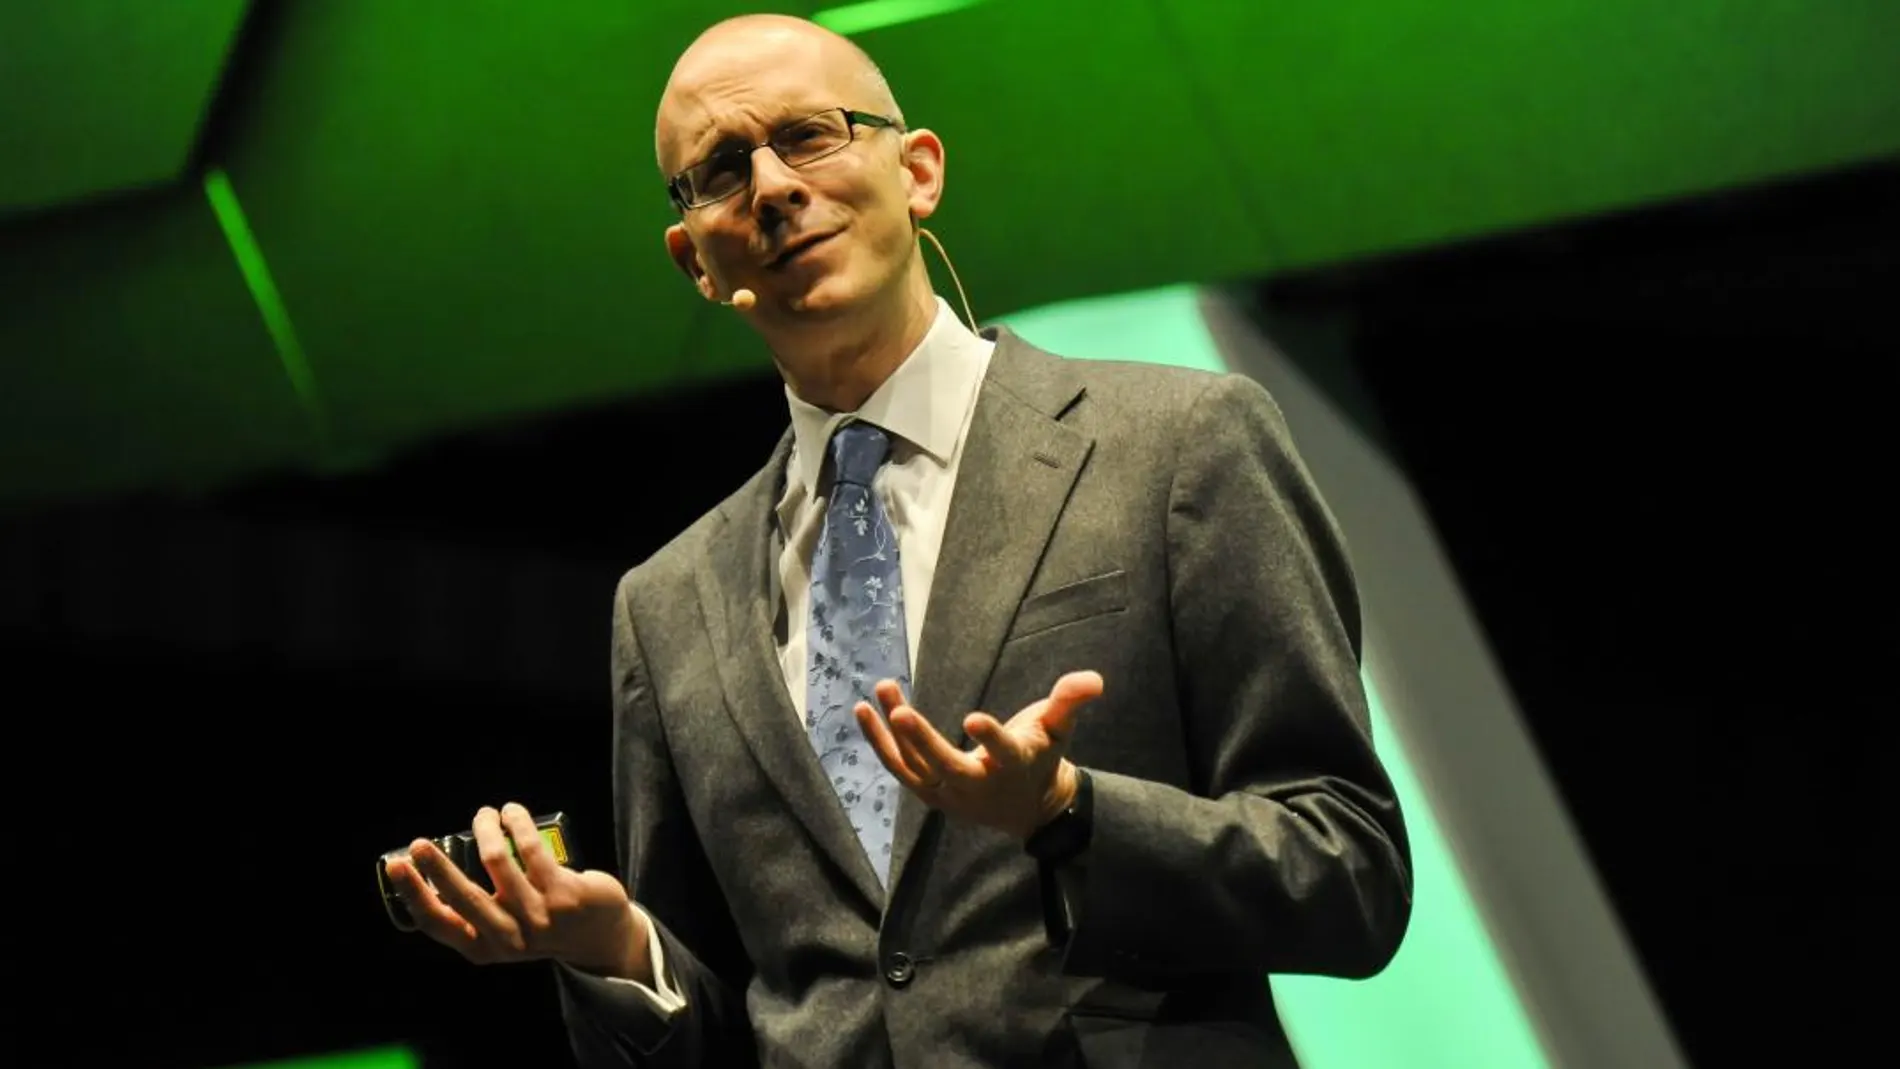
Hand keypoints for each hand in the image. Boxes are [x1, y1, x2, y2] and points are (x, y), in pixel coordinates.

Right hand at [384, 802, 648, 980]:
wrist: (600, 936)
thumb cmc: (539, 925)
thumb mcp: (500, 930)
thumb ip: (470, 913)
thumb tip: (429, 870)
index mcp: (483, 948)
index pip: (438, 923)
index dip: (413, 894)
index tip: (396, 865)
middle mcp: (509, 938)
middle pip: (463, 896)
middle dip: (436, 867)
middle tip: (419, 843)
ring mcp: (539, 918)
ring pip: (497, 862)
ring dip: (485, 829)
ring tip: (485, 813)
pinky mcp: (565, 894)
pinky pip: (531, 849)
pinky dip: (516, 823)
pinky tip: (511, 811)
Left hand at [856, 670, 1103, 839]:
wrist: (1026, 809)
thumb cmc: (1041, 758)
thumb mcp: (1058, 730)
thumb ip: (1069, 702)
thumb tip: (1094, 678)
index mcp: (1014, 766)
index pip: (1004, 753)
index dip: (991, 737)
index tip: (973, 719)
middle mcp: (977, 785)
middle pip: (946, 765)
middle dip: (922, 740)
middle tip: (900, 711)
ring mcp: (948, 792)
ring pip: (914, 765)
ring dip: (892, 733)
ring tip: (883, 689)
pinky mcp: (928, 791)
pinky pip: (899, 768)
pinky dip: (879, 743)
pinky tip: (863, 712)